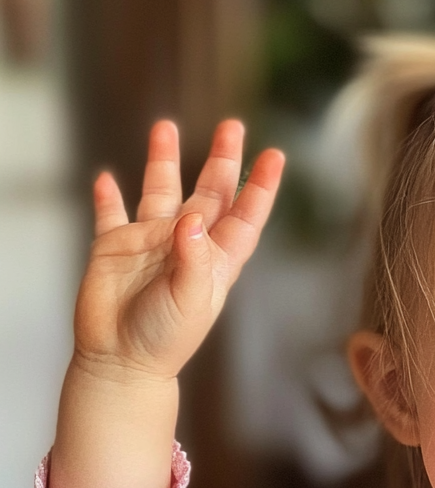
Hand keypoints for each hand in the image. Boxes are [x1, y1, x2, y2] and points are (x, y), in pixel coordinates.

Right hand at [74, 119, 284, 382]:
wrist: (121, 360)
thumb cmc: (165, 339)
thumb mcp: (191, 300)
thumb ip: (193, 258)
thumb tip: (191, 218)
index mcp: (216, 260)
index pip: (244, 216)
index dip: (260, 187)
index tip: (274, 156)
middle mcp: (186, 245)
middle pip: (209, 194)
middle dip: (221, 160)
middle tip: (232, 126)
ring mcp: (149, 243)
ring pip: (160, 191)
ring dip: (163, 161)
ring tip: (166, 127)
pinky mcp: (113, 248)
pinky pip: (110, 214)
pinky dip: (108, 197)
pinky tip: (107, 177)